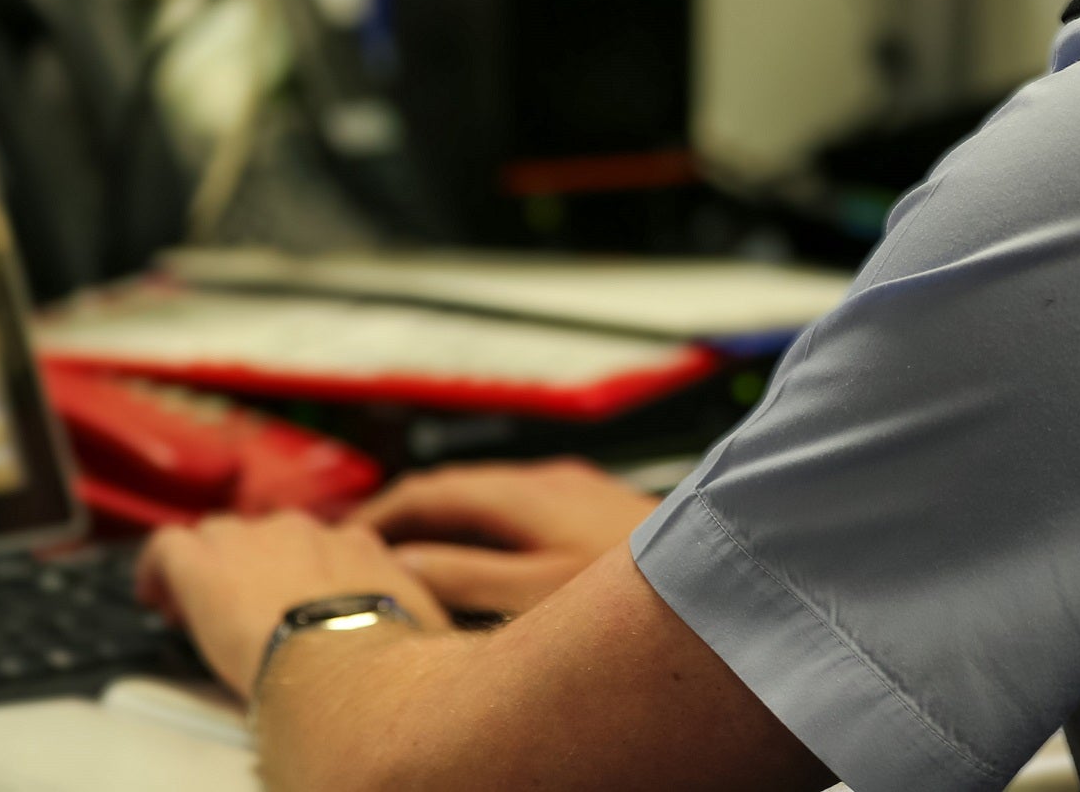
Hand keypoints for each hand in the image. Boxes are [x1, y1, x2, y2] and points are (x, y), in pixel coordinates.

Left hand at [136, 510, 450, 694]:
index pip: (325, 544)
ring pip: (215, 535)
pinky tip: (154, 595)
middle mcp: (305, 533)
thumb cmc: (389, 659)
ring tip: (196, 606)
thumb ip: (416, 623)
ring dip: (208, 566)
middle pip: (266, 533)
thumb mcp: (423, 631)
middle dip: (253, 564)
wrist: (347, 665)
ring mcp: (251, 543)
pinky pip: (166, 548)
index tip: (295, 598)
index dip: (303, 571)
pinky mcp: (202, 565)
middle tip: (247, 606)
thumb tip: (430, 641)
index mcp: (358, 548)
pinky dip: (156, 571)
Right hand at [347, 458, 660, 617]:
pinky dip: (494, 541)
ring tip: (422, 570)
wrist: (738, 574)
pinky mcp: (608, 517)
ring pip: (497, 506)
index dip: (378, 515)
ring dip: (454, 532)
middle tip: (368, 555)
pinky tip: (499, 575)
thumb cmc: (643, 594)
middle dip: (410, 521)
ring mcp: (583, 496)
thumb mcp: (531, 598)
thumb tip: (401, 564)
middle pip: (460, 492)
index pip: (428, 490)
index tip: (341, 540)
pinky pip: (529, 520)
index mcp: (524, 491)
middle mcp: (552, 482)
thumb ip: (463, 578)